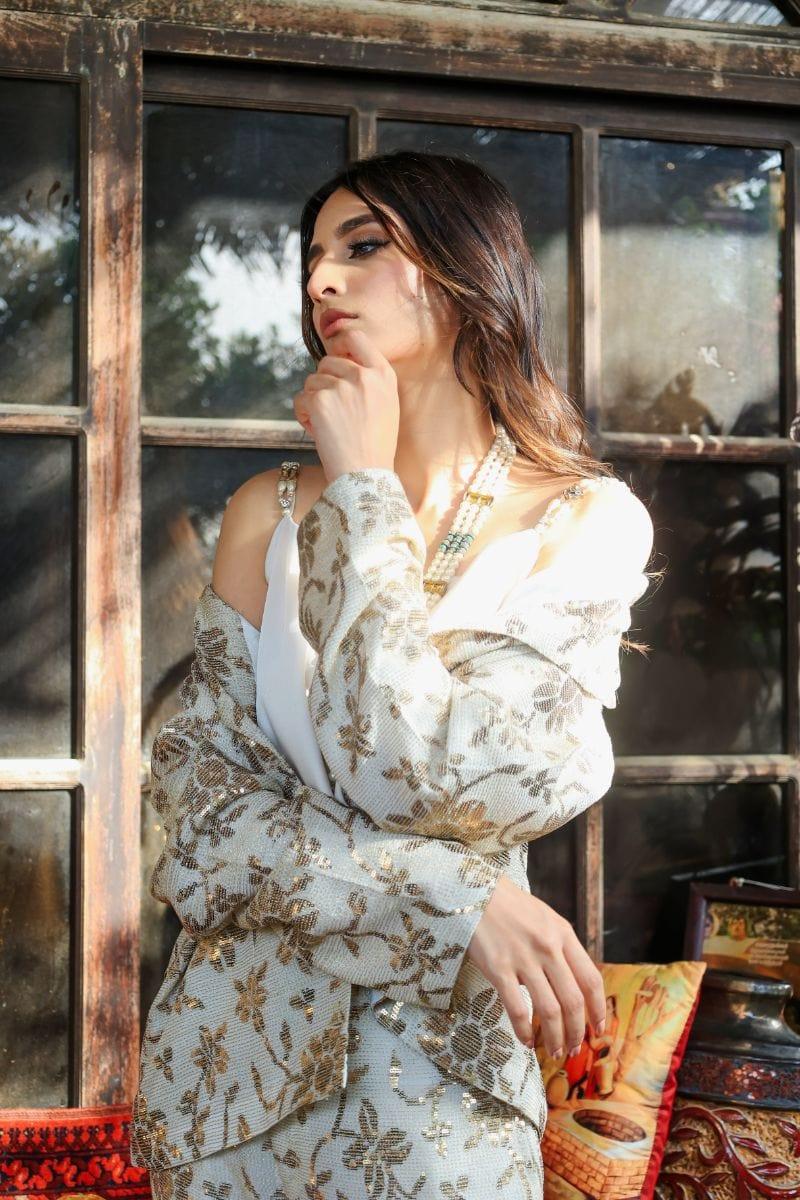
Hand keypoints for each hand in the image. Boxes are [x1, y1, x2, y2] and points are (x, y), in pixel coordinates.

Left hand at [293, 328, 399, 483]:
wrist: (366, 476)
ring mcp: (341, 387)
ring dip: (313, 402)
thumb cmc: (375, 447)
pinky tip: (319, 431)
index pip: (356, 338)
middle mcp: (364, 376)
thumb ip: (369, 380)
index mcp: (384, 375)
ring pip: (311, 381)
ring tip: (329, 426)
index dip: (339, 345)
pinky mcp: (320, 401)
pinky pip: (300, 399)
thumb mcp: (386, 405)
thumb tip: (340, 361)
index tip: (334, 359)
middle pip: (327, 362)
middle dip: (323, 383)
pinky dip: (303, 415)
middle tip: (332, 410)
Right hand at [466, 875, 606, 1057]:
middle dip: (577, 1032)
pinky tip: (525, 1041)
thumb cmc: (510, 906)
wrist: (474, 890)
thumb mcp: (545, 919)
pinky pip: (517, 1008)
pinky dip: (524, 1031)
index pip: (591, 979)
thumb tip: (572, 984)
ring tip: (554, 1051)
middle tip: (573, 1049)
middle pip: (573, 1000)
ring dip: (555, 1037)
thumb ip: (561, 947)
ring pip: (550, 1010)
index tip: (598, 1029)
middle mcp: (548, 948)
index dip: (598, 1010)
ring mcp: (523, 958)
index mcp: (564, 934)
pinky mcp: (498, 968)